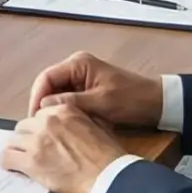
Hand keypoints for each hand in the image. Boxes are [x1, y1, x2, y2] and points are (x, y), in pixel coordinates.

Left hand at [1, 103, 128, 192]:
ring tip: (22, 159)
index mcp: (63, 110)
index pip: (39, 114)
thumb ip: (76, 121)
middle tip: (33, 150)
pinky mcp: (31, 162)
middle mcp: (47, 121)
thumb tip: (66, 127)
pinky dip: (8, 162)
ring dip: (17, 149)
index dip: (40, 128)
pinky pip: (7, 158)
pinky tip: (13, 167)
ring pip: (13, 140)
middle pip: (24, 126)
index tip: (41, 137)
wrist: (109, 178)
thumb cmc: (108, 156)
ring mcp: (37, 141)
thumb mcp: (96, 126)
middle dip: (27, 138)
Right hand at [25, 50, 161, 127]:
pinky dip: (65, 112)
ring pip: (57, 94)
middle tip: (38, 126)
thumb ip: (71, 103)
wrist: (157, 104)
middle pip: (49, 85)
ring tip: (48, 128)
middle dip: (42, 105)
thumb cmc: (132, 100)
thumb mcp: (101, 103)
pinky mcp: (86, 91)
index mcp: (78, 64)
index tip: (33, 118)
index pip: (46, 77)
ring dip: (53, 110)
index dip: (37, 97)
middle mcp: (76, 67)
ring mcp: (81, 79)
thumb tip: (43, 107)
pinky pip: (68, 100)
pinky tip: (63, 125)